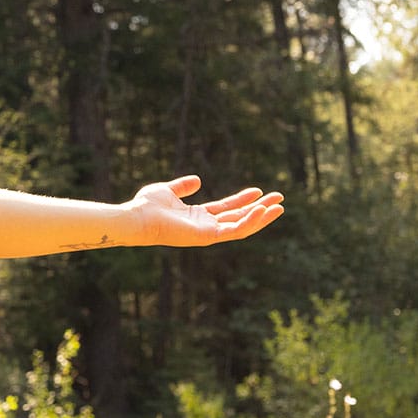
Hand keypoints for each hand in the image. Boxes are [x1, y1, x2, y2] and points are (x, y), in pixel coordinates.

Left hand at [127, 176, 283, 247]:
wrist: (137, 217)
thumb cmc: (146, 206)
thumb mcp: (167, 190)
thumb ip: (183, 186)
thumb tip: (197, 180)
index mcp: (197, 216)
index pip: (226, 208)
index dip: (243, 200)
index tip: (259, 190)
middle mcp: (205, 226)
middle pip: (239, 217)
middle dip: (260, 209)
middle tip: (280, 199)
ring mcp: (208, 233)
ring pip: (242, 226)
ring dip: (261, 217)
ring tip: (279, 206)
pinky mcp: (208, 236)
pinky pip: (235, 230)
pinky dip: (250, 222)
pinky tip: (262, 211)